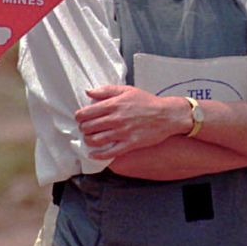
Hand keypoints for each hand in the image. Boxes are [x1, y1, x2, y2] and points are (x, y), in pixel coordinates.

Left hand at [75, 85, 191, 158]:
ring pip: (96, 140)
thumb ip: (106, 90)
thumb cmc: (147, 102)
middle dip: (83, 128)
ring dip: (88, 140)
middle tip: (85, 128)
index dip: (79, 116)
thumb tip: (89, 92)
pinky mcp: (129, 144)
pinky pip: (109, 153)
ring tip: (89, 138)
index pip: (87, 112)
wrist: (166, 115)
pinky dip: (98, 155)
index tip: (80, 118)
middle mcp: (116, 119)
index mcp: (114, 104)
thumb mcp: (127, 90)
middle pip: (89, 127)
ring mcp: (122, 132)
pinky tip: (93, 154)